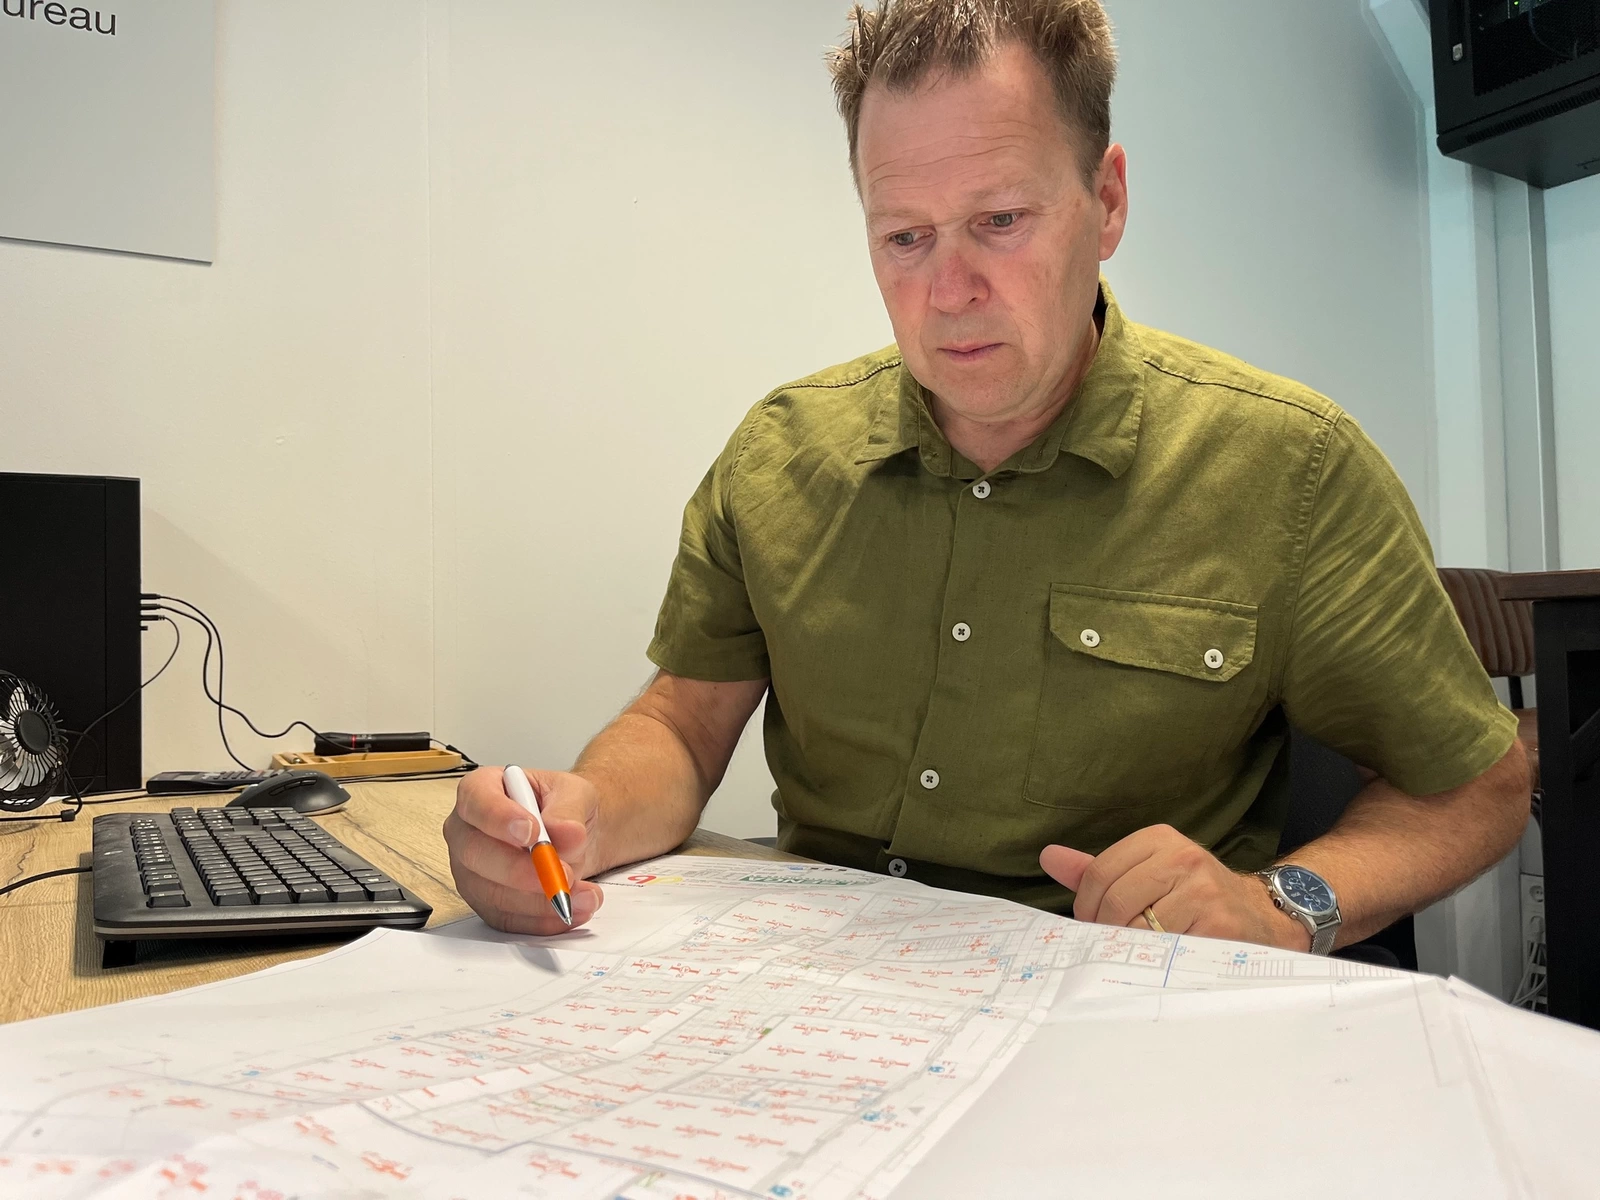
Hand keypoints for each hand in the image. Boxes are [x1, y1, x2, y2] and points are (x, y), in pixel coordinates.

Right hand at [443, 766, 605, 934]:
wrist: (573, 836)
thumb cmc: (562, 807)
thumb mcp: (575, 793)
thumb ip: (569, 810)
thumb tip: (565, 833)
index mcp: (480, 791)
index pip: (476, 802)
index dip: (499, 819)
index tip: (531, 832)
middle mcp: (466, 831)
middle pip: (475, 853)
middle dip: (519, 869)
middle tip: (560, 873)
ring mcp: (472, 871)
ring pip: (491, 894)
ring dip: (540, 901)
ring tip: (583, 894)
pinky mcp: (487, 903)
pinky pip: (508, 919)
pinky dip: (544, 920)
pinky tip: (574, 909)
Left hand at [1039, 824, 1308, 950]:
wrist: (1260, 918)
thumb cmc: (1191, 897)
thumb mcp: (1147, 872)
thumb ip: (1097, 870)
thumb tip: (1048, 856)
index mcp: (1160, 839)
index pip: (1099, 873)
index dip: (1086, 906)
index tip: (1090, 924)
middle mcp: (1183, 858)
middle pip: (1115, 901)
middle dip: (1105, 931)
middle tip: (1112, 945)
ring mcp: (1204, 890)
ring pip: (1140, 929)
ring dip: (1133, 950)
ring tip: (1142, 952)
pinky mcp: (1220, 924)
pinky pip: (1168, 950)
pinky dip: (1158, 962)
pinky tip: (1167, 961)